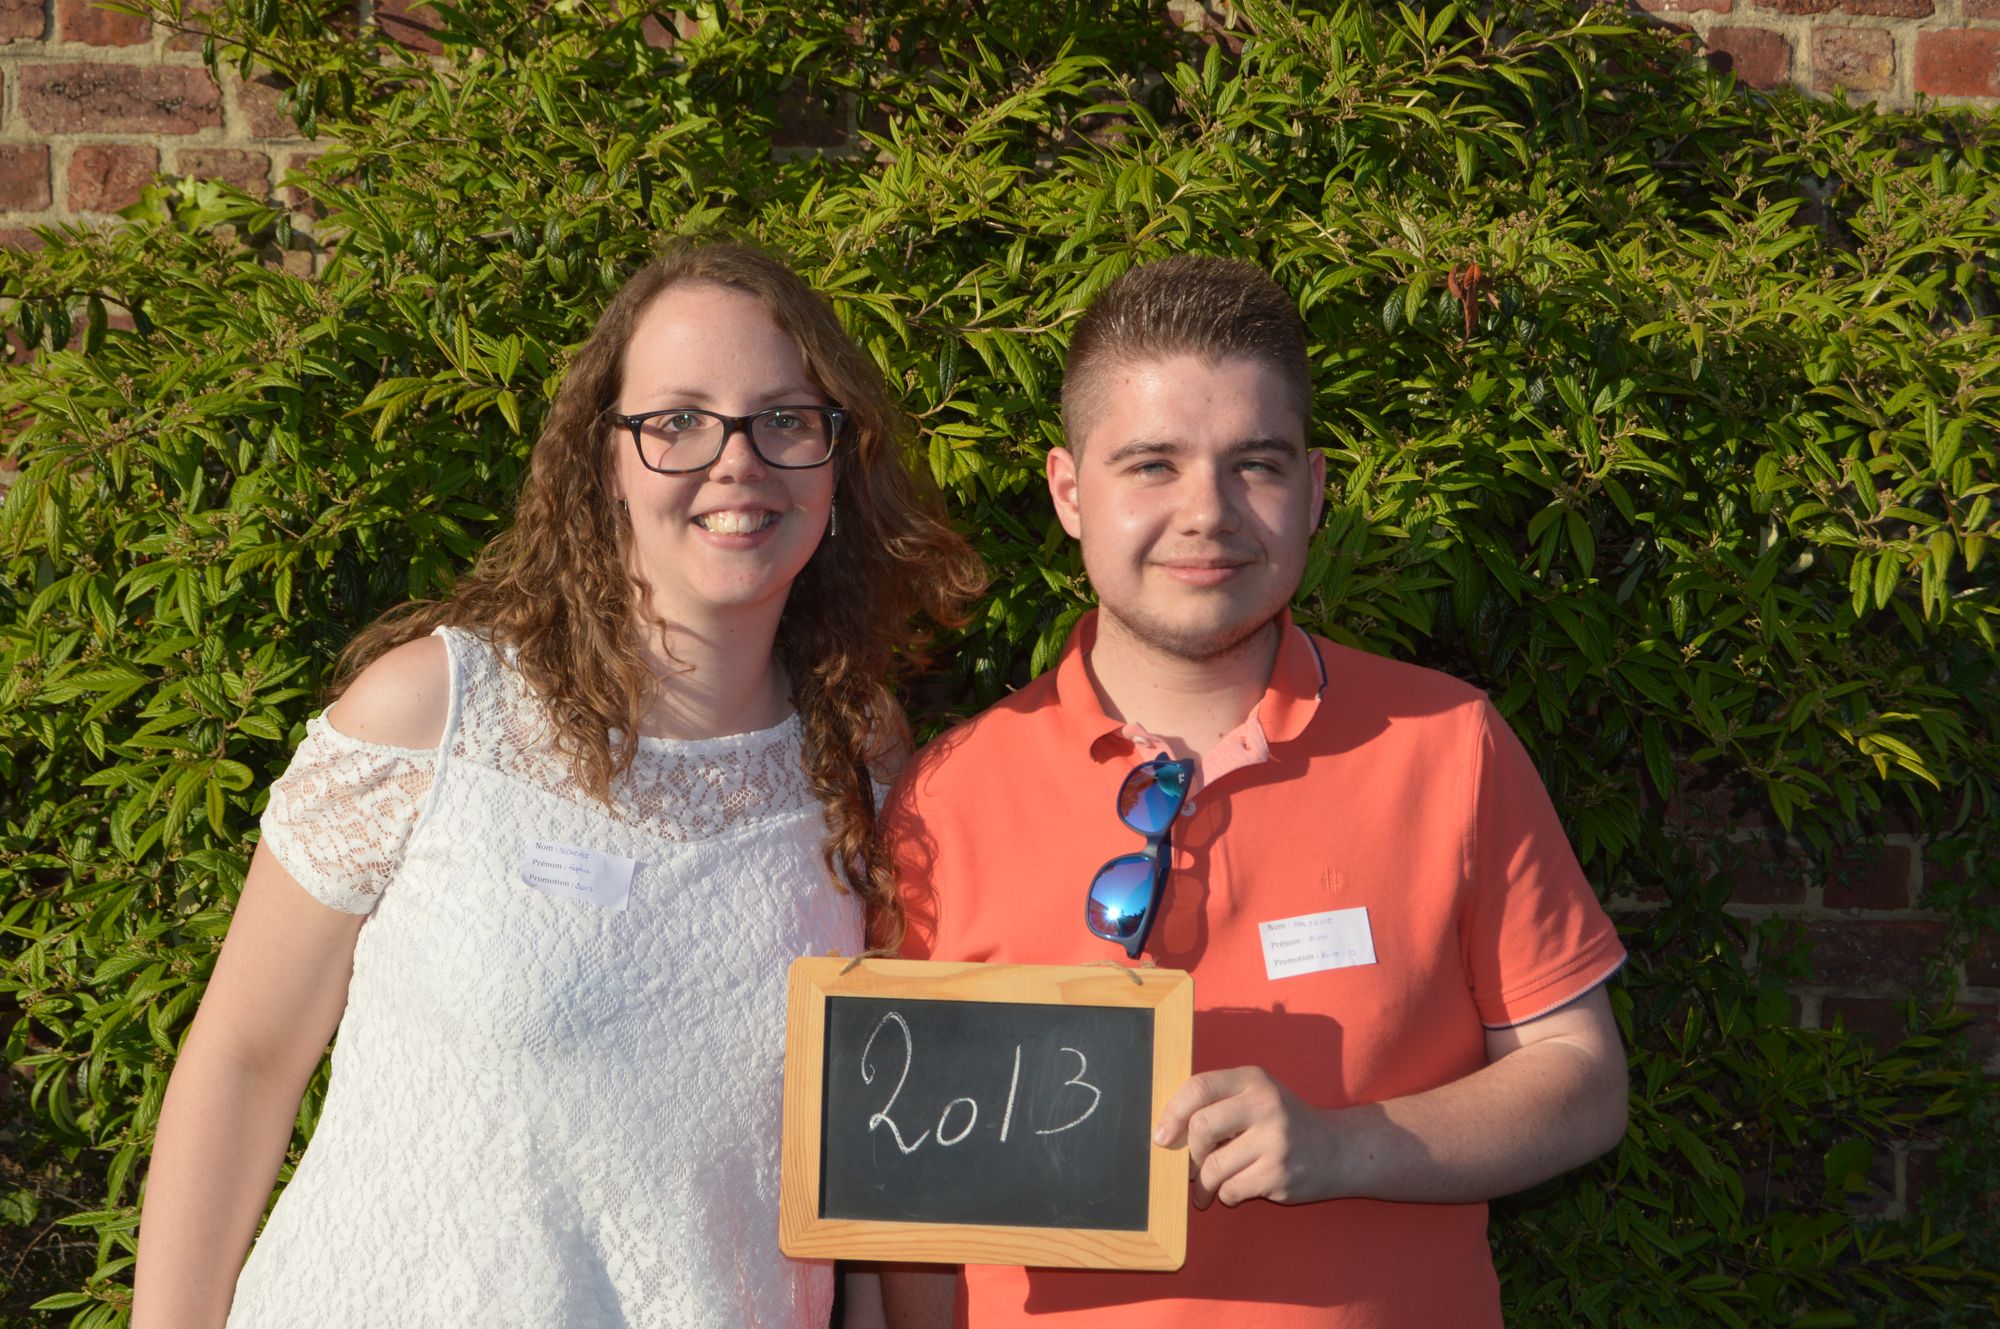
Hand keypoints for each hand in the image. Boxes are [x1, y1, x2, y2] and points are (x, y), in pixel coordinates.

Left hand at [1152, 1067, 1338, 1208]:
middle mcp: (1265, 1105)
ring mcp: (1275, 1141)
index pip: (1199, 1087)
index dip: (1172, 1113)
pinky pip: (1231, 1190)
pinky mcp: (1279, 1175)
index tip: (1161, 1137)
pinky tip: (1235, 1191)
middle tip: (1190, 1165)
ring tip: (1204, 1188)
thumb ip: (1217, 1103)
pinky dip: (1225, 1195)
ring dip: (1202, 1183)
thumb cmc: (1283, 1123)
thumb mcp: (1256, 1096)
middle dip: (1189, 1153)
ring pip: (1213, 1166)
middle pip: (1200, 1128)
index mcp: (1253, 1080)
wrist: (1338, 1150)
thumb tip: (1166, 1131)